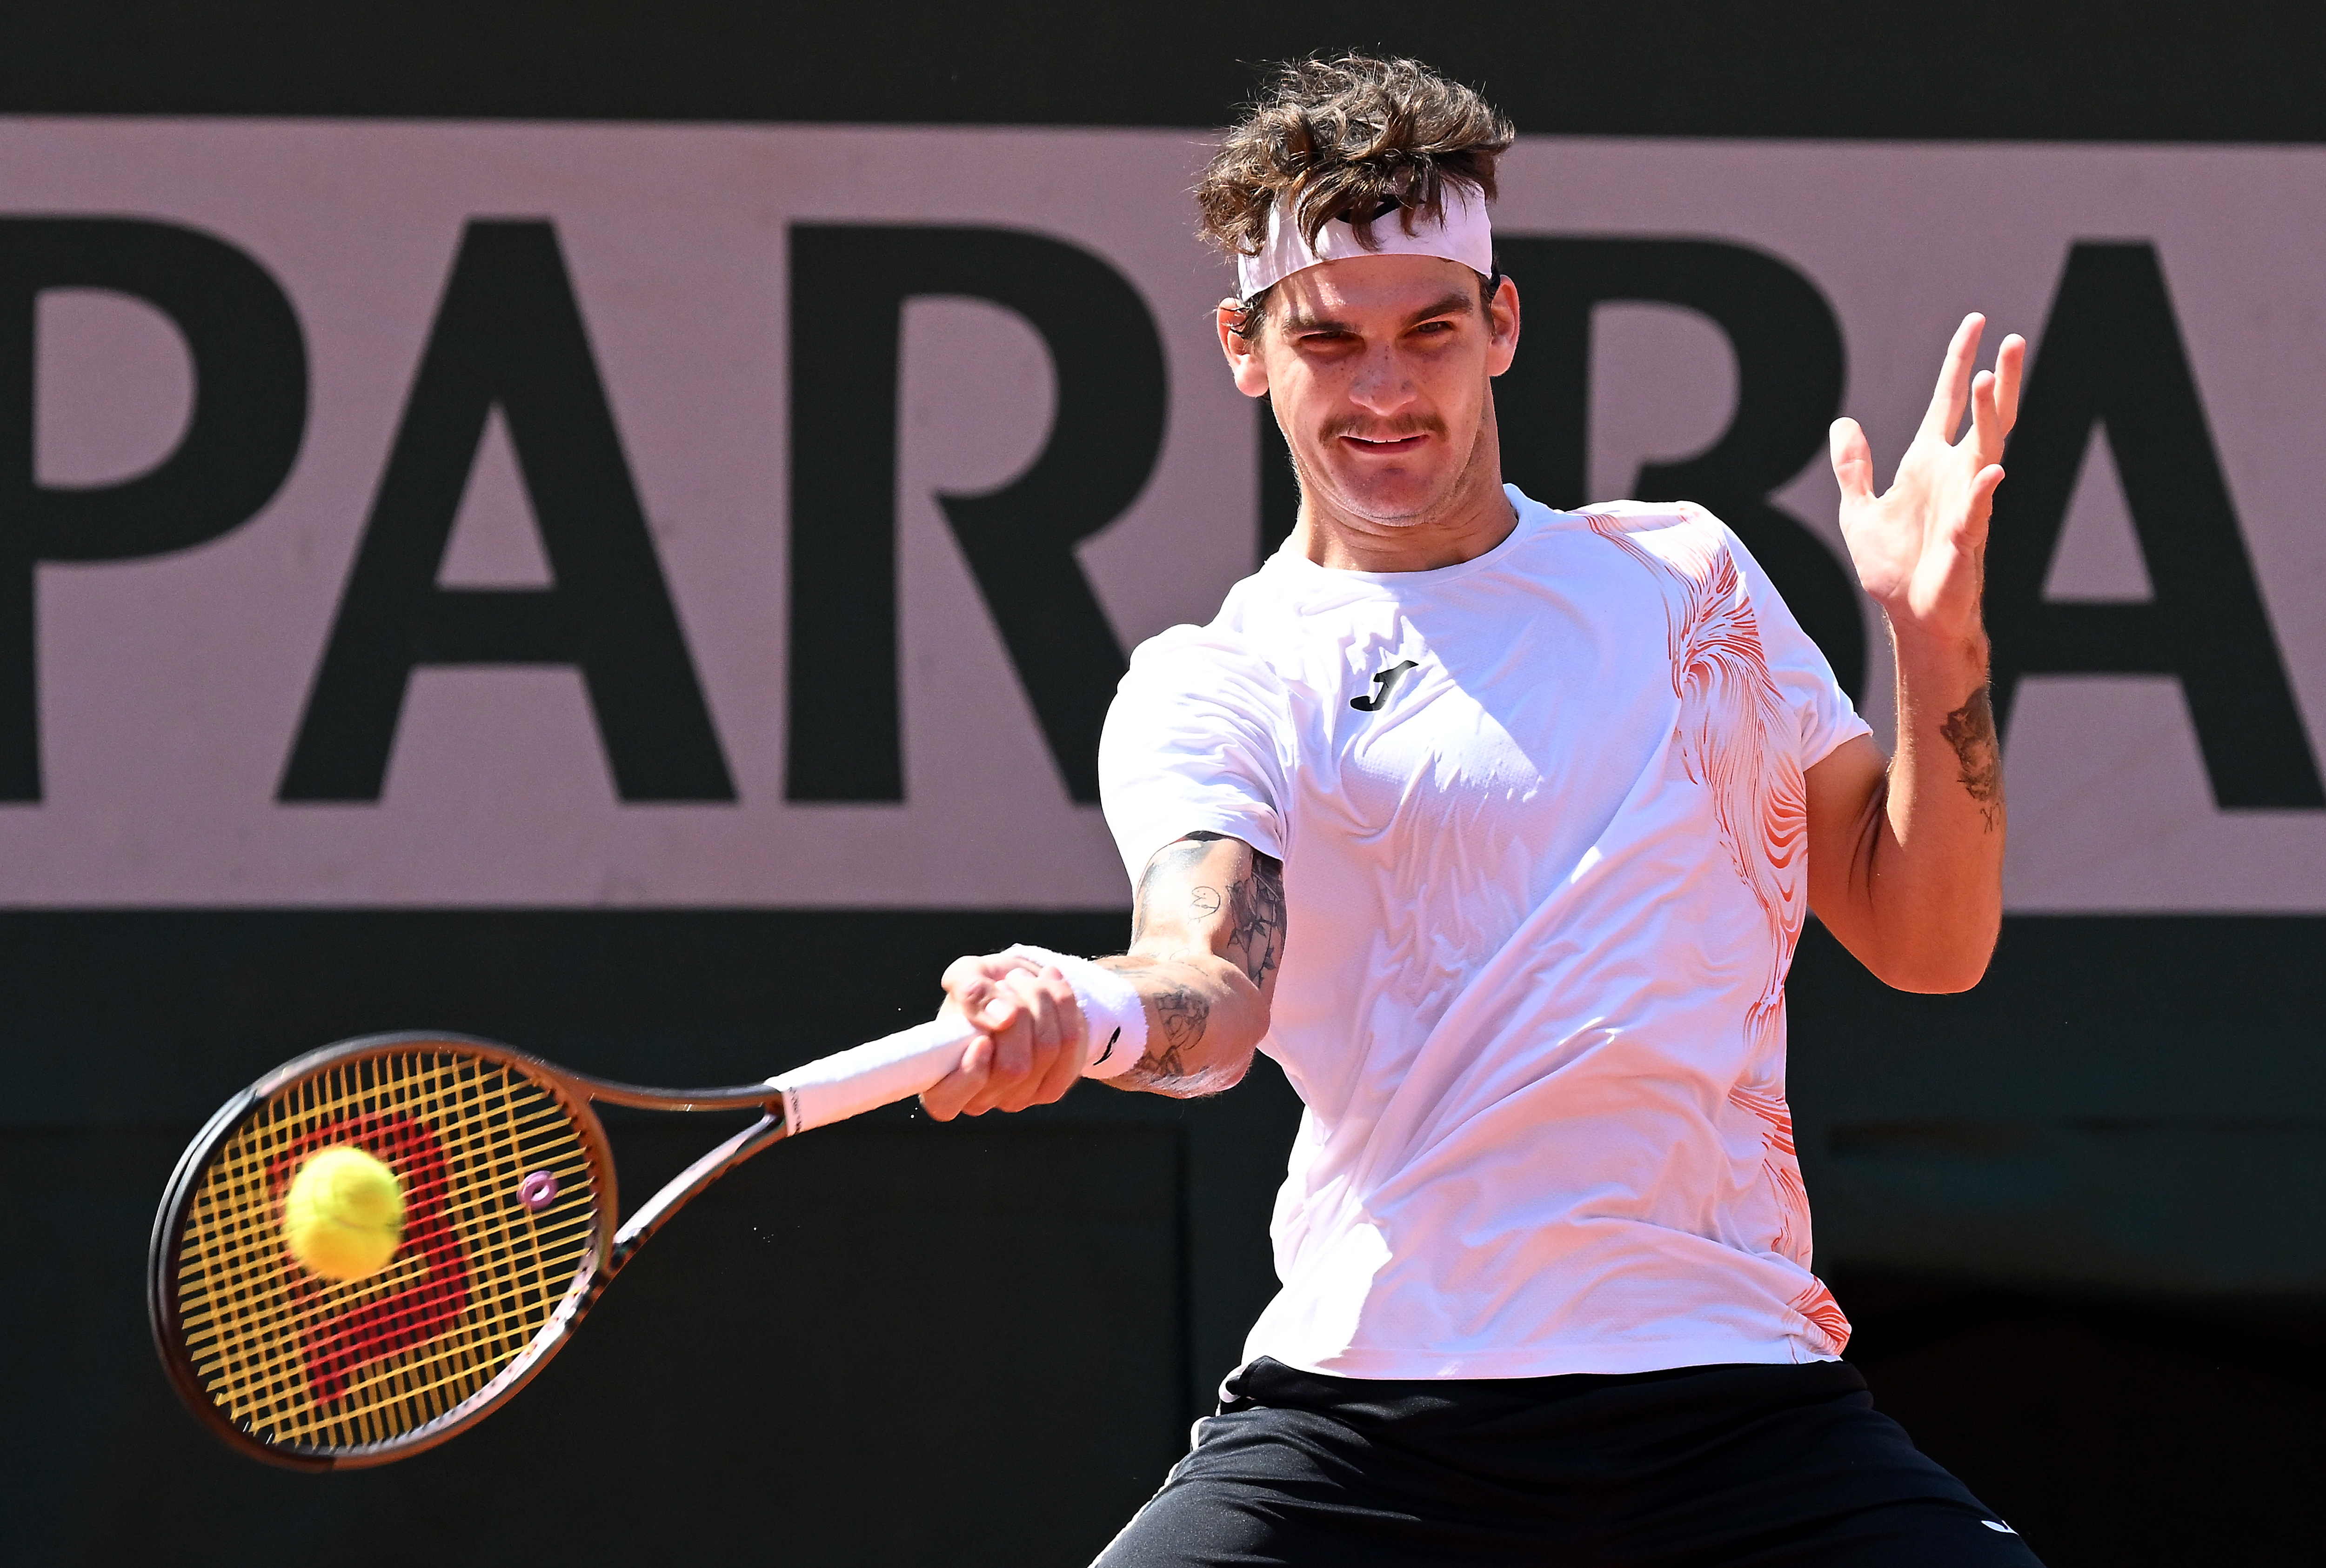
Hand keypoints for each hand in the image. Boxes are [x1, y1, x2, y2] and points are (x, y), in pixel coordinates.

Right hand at [920, 952, 1087, 1120]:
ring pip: (1047, 1052)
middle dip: (1019, 1012)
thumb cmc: (982, 987)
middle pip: (1013, 1067)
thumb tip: (1002, 1018)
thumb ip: (971, 989)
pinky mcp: (1051, 1087)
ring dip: (1042, 1001)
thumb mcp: (966, 975)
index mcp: (941, 1080)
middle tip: (1009, 980)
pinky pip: (1072, 1046)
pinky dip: (1065, 1006)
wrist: (1017, 987)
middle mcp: (979, 1098)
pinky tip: (1052, 984)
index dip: (969, 1073)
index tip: (983, 1038)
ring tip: (1026, 979)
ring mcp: (1017, 1098)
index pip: (946, 1101)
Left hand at [1829, 314, 2024, 639]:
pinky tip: (1991, 474)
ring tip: (1993, 379)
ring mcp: (1965, 506)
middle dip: (1998, 380)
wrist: (1909, 616)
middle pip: (1983, 418)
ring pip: (1988, 453)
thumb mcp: (1859, 510)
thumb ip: (1853, 467)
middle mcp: (1954, 477)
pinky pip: (1977, 513)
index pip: (1947, 402)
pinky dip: (1982, 494)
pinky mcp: (1964, 542)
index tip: (1976, 324)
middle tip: (2011, 340)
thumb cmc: (1893, 566)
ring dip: (1991, 418)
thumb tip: (1842, 424)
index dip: (1960, 363)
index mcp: (1928, 465)